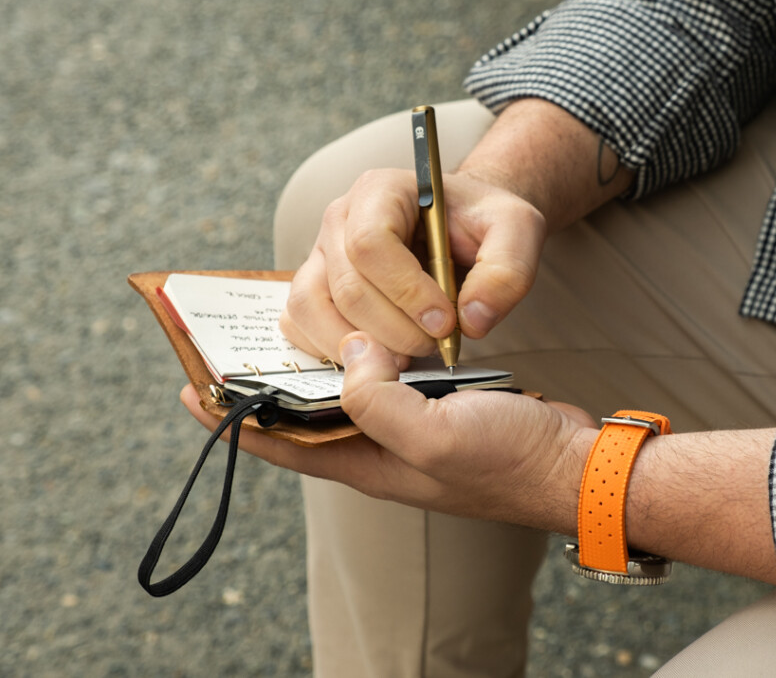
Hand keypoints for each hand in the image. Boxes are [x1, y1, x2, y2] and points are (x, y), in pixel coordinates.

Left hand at [181, 333, 596, 531]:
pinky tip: (367, 326)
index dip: (236, 419)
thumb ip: (376, 400)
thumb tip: (352, 352)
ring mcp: (410, 426)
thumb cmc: (509, 461)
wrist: (571, 461)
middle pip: (309, 416)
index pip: (283, 444)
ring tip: (294, 327)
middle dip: (272, 387)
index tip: (192, 390)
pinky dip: (369, 351)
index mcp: (368, 462)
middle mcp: (382, 446)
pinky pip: (387, 376)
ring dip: (320, 362)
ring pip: (348, 391)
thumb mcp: (432, 438)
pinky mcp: (437, 405)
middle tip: (240, 348)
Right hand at [279, 169, 546, 364]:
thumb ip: (507, 271)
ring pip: (314, 308)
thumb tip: (471, 321)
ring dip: (363, 346)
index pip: (371, 244)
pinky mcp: (312, 288)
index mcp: (381, 191)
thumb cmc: (483, 224)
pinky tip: (378, 356)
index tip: (446, 322)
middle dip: (396, 329)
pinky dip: (333, 351)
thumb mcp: (518, 232)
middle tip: (438, 345)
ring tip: (409, 356)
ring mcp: (319, 255)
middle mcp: (340, 219)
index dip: (407, 292)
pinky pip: (299, 324)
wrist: (463, 228)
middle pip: (347, 286)